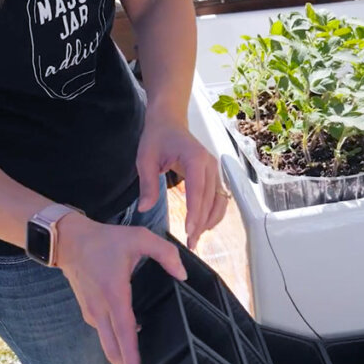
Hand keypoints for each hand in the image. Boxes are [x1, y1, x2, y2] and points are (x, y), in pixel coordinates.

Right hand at [57, 213, 186, 363]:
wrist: (68, 240)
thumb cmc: (104, 240)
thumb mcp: (140, 238)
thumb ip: (166, 254)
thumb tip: (183, 275)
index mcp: (114, 295)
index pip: (124, 333)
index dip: (132, 358)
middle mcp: (101, 310)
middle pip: (113, 351)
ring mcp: (93, 314)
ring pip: (108, 347)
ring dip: (123, 363)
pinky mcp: (90, 313)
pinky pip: (106, 336)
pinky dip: (117, 348)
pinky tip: (133, 350)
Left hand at [136, 116, 226, 250]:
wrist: (169, 120)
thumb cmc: (157, 136)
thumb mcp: (145, 159)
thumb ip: (147, 184)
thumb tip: (144, 209)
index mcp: (195, 158)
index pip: (198, 190)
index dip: (194, 212)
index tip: (188, 230)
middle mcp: (210, 164)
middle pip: (209, 200)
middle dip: (200, 223)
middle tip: (190, 243)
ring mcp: (215, 170)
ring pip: (219, 201)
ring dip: (209, 221)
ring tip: (196, 238)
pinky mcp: (214, 175)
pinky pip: (219, 198)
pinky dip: (213, 213)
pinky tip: (203, 226)